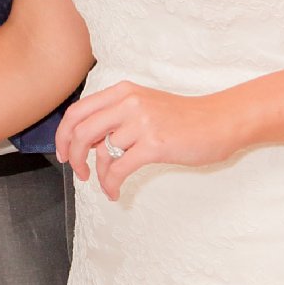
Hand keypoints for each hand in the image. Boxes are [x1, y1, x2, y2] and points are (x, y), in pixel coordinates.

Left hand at [55, 81, 235, 199]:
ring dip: (99, 175)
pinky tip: (115, 192)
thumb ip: (115, 117)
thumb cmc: (183, 118)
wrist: (220, 121)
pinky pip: (119, 169)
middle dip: (73, 156)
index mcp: (123, 92)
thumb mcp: (144, 106)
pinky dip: (111, 184)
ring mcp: (142, 122)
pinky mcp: (155, 144)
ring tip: (108, 184)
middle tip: (79, 172)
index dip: (63, 135)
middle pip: (81, 131)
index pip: (77, 111)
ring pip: (101, 153)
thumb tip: (86, 143)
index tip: (63, 153)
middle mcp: (129, 102)